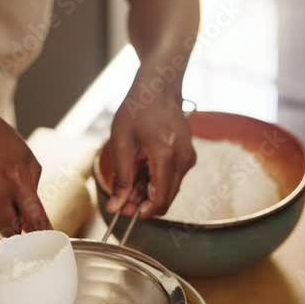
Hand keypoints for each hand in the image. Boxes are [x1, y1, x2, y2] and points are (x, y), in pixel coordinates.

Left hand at [106, 89, 196, 218]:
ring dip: (149, 193)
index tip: (127, 214)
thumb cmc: (138, 110)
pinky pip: (173, 178)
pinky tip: (141, 169)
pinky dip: (157, 181)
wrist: (158, 89)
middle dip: (144, 204)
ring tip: (130, 178)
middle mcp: (183, 159)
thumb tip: (116, 207)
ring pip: (170, 190)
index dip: (143, 212)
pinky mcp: (188, 156)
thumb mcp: (121, 143)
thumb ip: (121, 178)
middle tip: (122, 201)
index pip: (160, 198)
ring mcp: (188, 158)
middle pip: (167, 198)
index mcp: (166, 154)